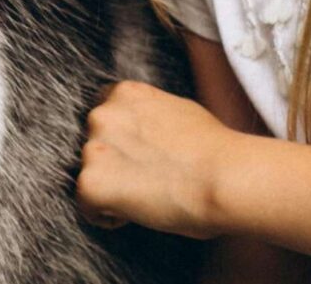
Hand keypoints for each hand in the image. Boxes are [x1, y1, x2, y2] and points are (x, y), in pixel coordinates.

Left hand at [77, 80, 234, 238]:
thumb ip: (152, 117)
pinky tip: (135, 213)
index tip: (138, 156)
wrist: (224, 177)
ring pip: (91, 174)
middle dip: (114, 164)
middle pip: (95, 145)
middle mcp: (103, 115)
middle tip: (147, 180)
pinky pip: (86, 206)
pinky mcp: (91, 183)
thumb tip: (148, 131)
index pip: (106, 114)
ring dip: (111, 188)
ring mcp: (93, 149)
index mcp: (126, 94)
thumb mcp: (180, 112)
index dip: (121, 140)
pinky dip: (106, 216)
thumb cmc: (215, 152)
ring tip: (147, 197)